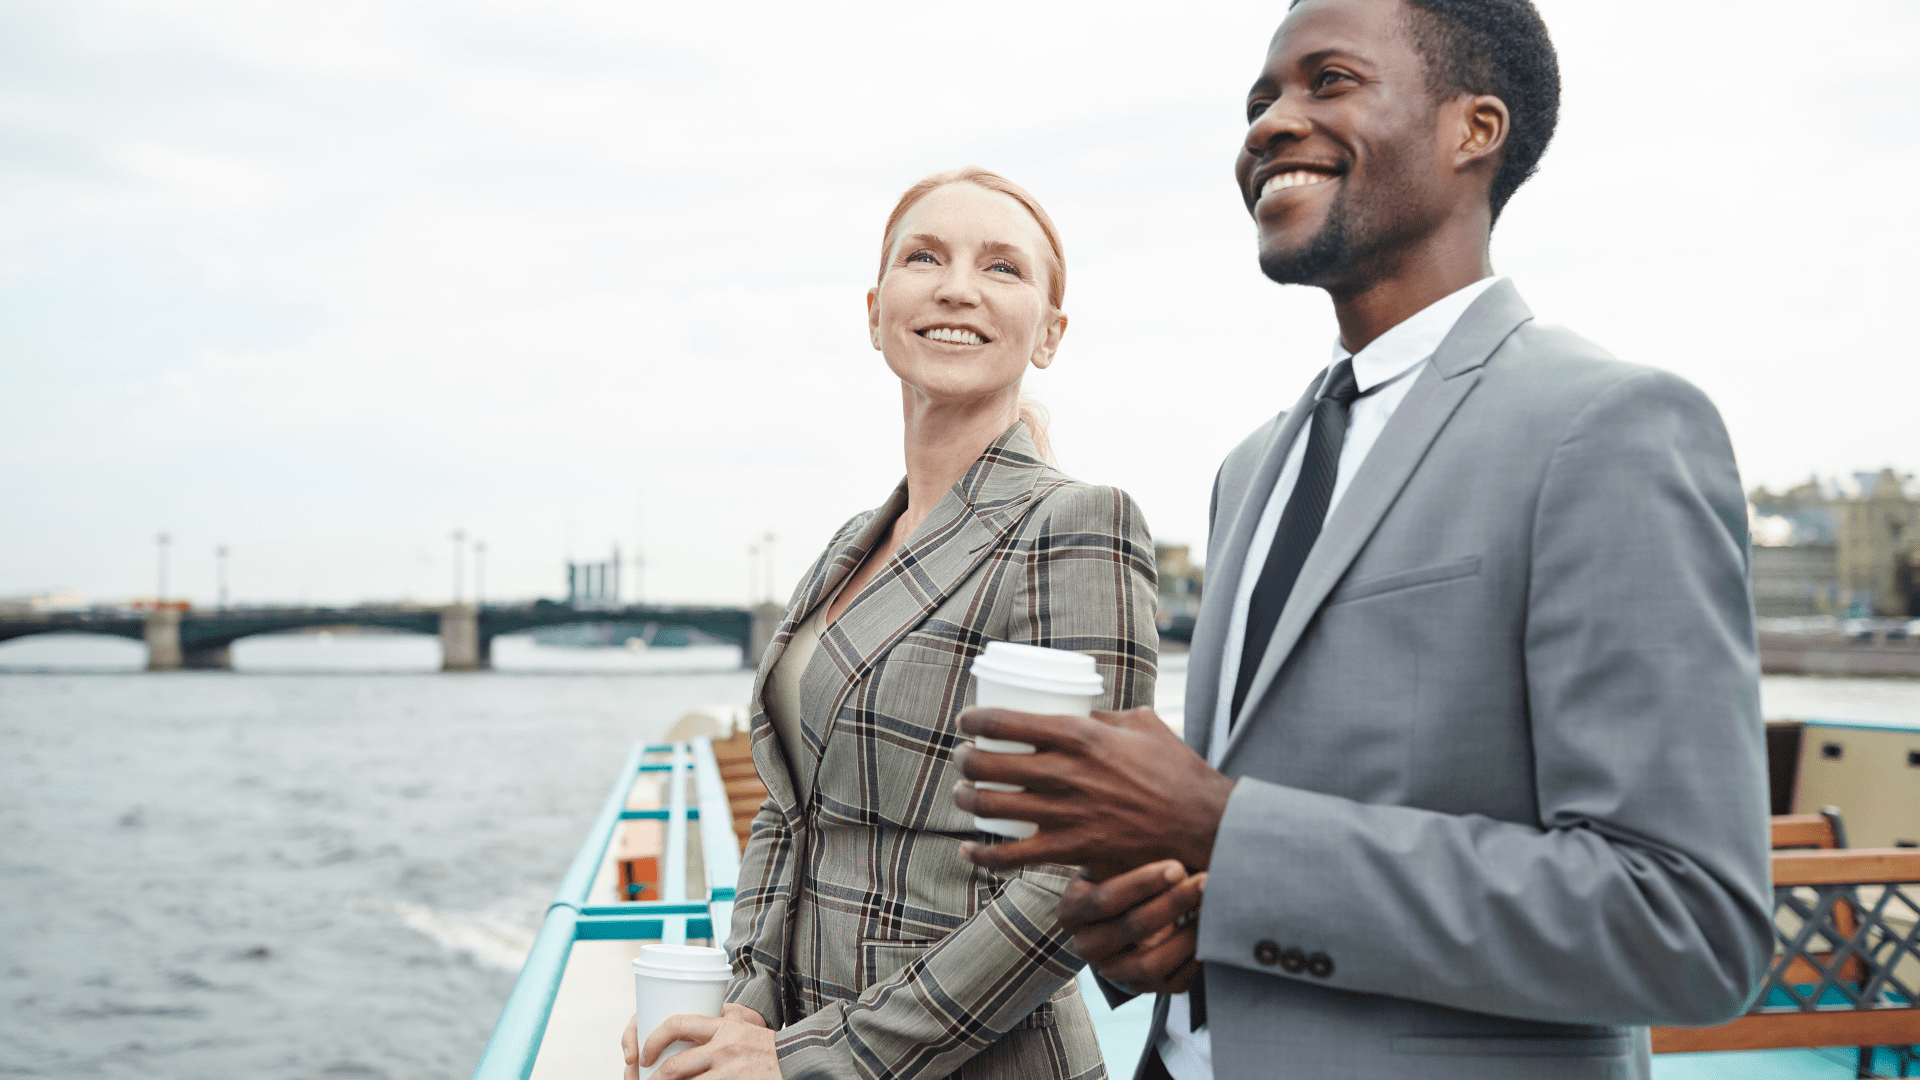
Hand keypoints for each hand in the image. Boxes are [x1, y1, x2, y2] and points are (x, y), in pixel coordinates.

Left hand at [624, 1004, 770, 1079]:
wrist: (798, 1062)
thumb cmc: (768, 1047)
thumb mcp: (745, 1025)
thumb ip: (721, 1022)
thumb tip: (690, 1025)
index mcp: (723, 1026)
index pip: (678, 1024)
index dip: (654, 1039)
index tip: (644, 1054)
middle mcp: (724, 1047)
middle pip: (675, 1066)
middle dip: (655, 1079)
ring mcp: (730, 1070)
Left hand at [952, 706, 1234, 877]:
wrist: (1204, 826)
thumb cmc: (1177, 771)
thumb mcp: (1142, 725)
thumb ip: (1104, 718)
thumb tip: (1079, 715)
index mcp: (1081, 735)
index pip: (1006, 722)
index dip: (974, 721)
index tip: (967, 723)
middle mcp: (1065, 773)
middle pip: (988, 764)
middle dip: (965, 759)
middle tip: (963, 758)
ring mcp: (1066, 815)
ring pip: (992, 807)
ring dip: (967, 799)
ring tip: (964, 794)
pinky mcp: (1071, 851)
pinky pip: (1012, 856)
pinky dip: (983, 855)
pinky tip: (969, 850)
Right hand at [1062, 859, 1206, 994]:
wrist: (1121, 910)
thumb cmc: (1119, 873)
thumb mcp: (1110, 860)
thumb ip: (1122, 853)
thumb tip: (1152, 833)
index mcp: (1072, 911)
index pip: (1106, 899)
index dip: (1144, 883)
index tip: (1177, 867)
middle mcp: (1086, 946)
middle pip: (1132, 928)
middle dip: (1174, 903)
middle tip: (1204, 881)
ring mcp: (1113, 971)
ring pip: (1151, 963)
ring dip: (1188, 935)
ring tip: (1212, 908)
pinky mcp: (1141, 987)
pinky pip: (1173, 982)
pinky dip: (1196, 959)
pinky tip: (1212, 934)